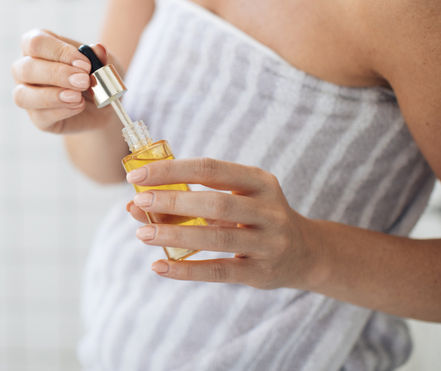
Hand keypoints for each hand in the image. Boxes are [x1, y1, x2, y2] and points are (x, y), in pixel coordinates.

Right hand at [12, 29, 123, 133]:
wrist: (105, 105)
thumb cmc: (98, 76)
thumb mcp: (104, 63)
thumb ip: (100, 56)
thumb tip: (99, 48)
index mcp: (38, 47)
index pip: (36, 43)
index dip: (59, 52)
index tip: (85, 63)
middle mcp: (25, 69)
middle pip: (26, 68)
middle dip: (57, 74)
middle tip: (84, 81)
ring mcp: (27, 95)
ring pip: (23, 96)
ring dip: (52, 96)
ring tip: (78, 97)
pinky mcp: (38, 118)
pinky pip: (40, 116)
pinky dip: (61, 111)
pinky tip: (79, 106)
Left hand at [126, 158, 323, 289]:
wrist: (303, 252)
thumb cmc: (257, 217)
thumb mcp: (237, 197)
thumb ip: (194, 197)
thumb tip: (137, 204)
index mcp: (259, 181)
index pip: (211, 168)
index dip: (172, 170)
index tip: (138, 175)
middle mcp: (268, 209)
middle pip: (216, 202)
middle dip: (174, 201)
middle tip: (139, 202)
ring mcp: (268, 242)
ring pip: (217, 237)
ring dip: (175, 235)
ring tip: (142, 234)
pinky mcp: (261, 272)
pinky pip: (220, 271)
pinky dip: (187, 270)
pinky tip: (160, 266)